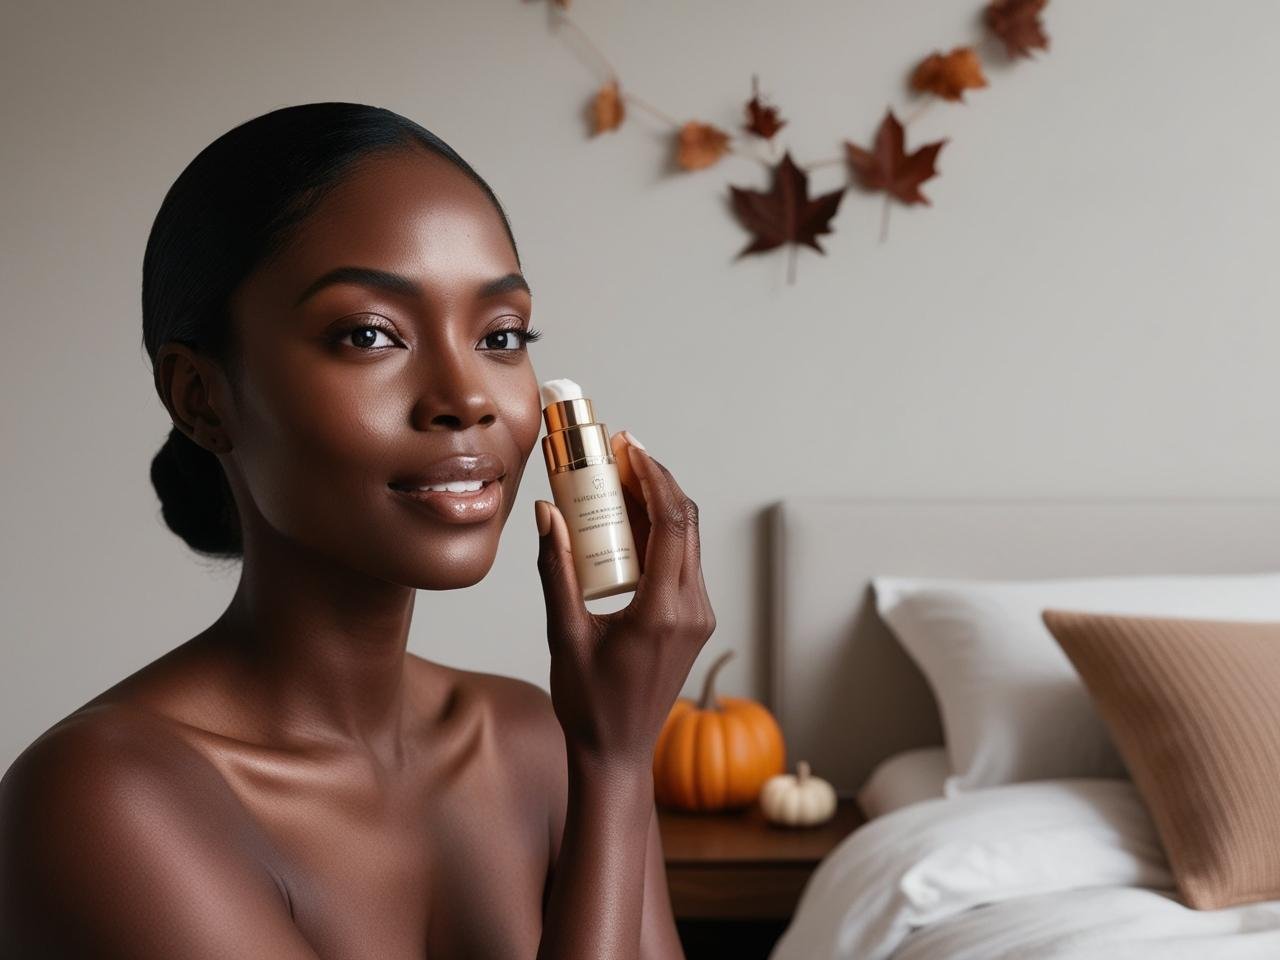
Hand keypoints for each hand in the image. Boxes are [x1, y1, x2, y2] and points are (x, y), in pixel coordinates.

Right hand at [534, 434, 715, 769]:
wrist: (618, 753)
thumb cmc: (588, 705)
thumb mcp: (564, 636)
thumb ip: (556, 571)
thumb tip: (546, 513)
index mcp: (663, 611)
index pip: (673, 523)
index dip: (653, 477)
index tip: (628, 448)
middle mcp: (692, 610)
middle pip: (685, 523)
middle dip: (654, 481)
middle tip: (617, 453)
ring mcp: (698, 616)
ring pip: (686, 541)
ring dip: (657, 505)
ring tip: (616, 479)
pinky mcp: (693, 620)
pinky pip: (681, 562)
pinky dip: (658, 534)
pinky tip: (625, 521)